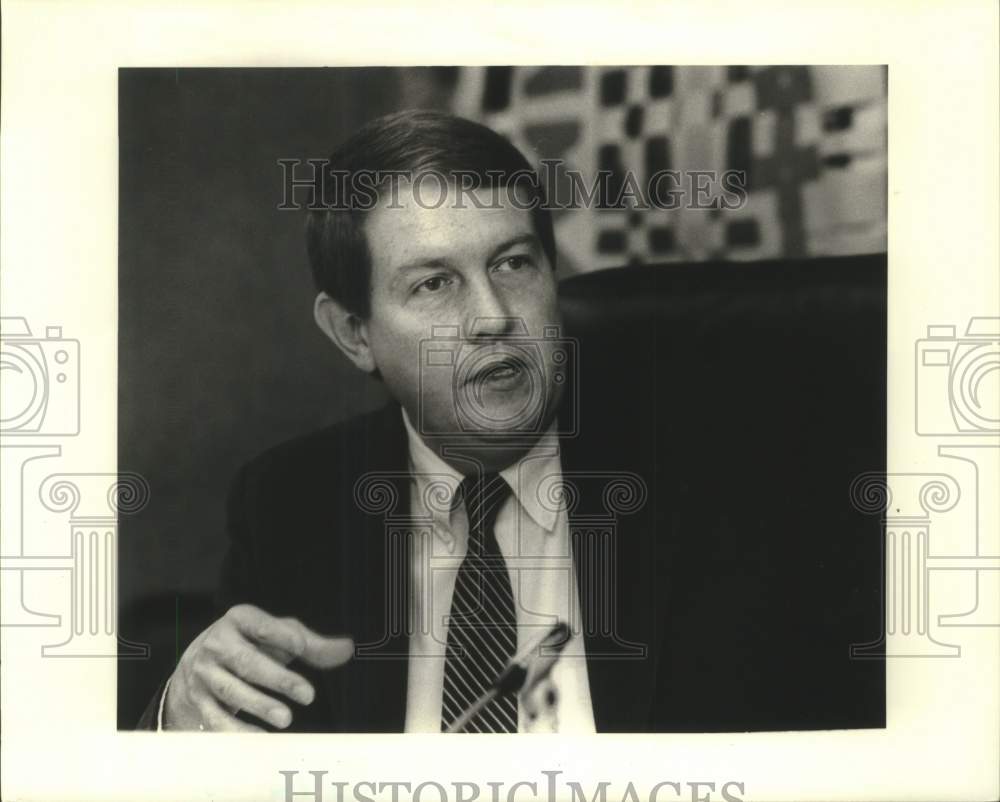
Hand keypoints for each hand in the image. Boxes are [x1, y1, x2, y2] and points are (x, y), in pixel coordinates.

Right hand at [163, 603, 352, 731]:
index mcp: (239, 620)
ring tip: (287, 719)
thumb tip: (348, 649)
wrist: (196, 665)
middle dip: (278, 679)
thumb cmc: (249, 646)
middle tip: (308, 695)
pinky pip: (216, 717)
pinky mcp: (197, 700)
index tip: (302, 648)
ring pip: (231, 690)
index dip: (282, 636)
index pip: (262, 626)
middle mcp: (217, 644)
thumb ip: (312, 644)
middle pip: (247, 662)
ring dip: (259, 705)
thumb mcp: (276, 638)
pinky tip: (261, 737)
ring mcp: (203, 673)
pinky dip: (237, 730)